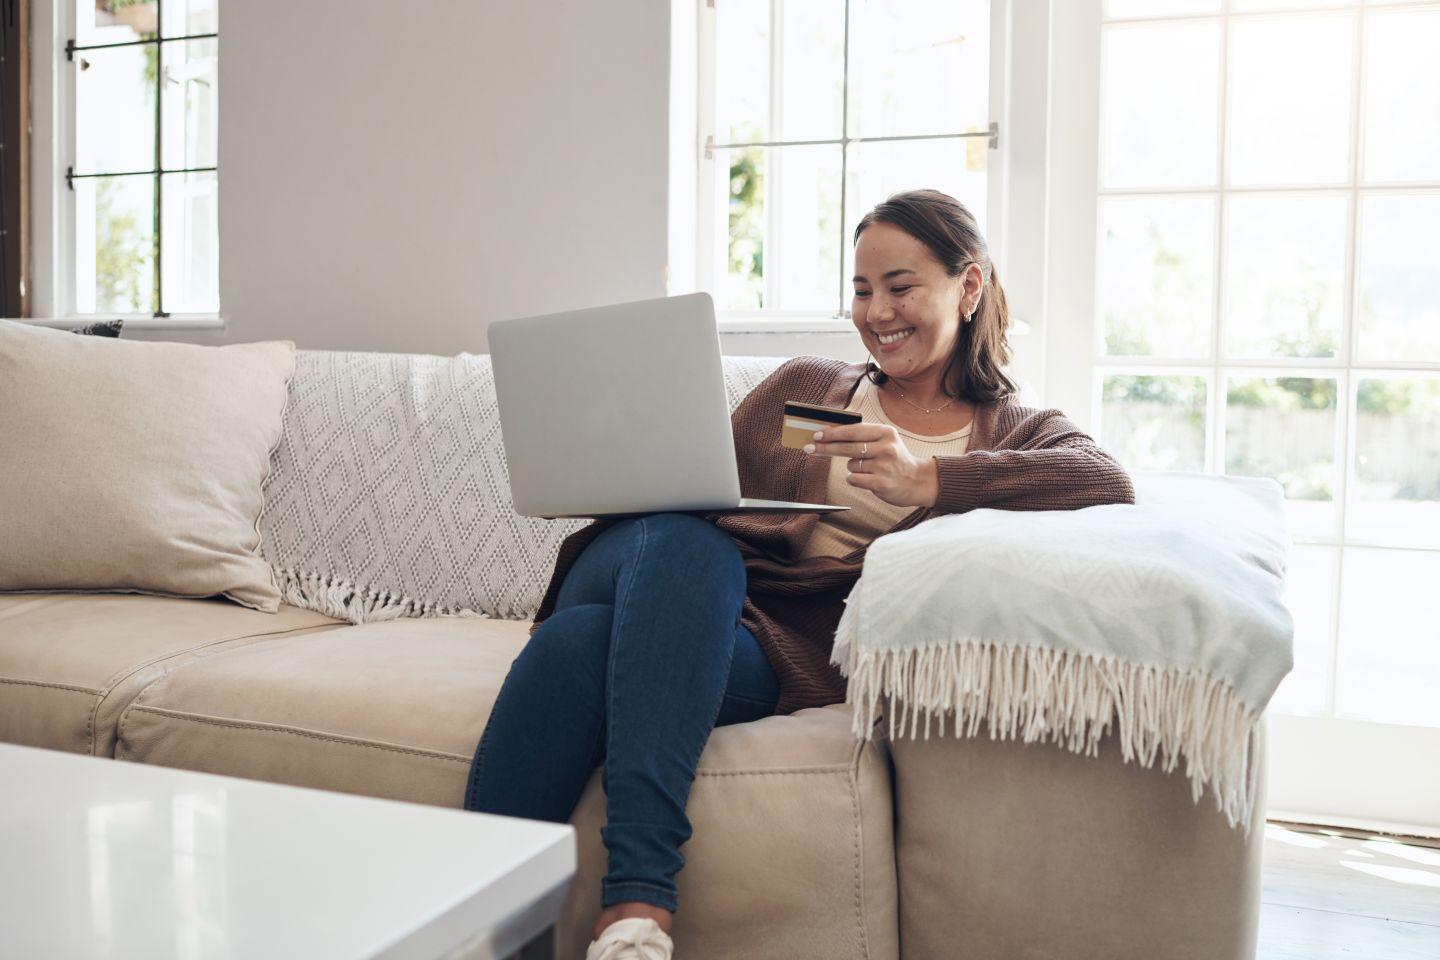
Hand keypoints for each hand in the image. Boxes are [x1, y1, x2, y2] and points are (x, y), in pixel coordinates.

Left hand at [803, 422, 939, 508]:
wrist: (918, 481)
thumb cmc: (895, 459)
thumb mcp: (885, 441)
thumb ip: (862, 436)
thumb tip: (829, 433)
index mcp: (886, 432)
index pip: (853, 430)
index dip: (832, 432)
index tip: (817, 434)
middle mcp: (886, 447)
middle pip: (847, 447)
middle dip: (825, 448)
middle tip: (810, 448)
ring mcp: (884, 466)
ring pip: (851, 465)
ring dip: (853, 467)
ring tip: (869, 468)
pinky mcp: (881, 483)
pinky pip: (854, 479)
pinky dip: (856, 479)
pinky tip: (869, 478)